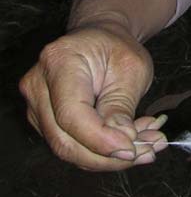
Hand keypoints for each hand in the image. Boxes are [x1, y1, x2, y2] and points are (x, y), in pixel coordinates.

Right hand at [18, 25, 167, 170]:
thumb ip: (122, 106)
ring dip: (108, 156)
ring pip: (68, 149)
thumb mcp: (132, 69)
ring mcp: (36, 106)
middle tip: (147, 152)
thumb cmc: (116, 48)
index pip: (71, 115)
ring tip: (145, 144)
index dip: (101, 140)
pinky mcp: (44, 122)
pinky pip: (71, 145)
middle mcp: (38, 85)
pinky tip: (128, 140)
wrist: (99, 39)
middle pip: (65, 140)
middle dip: (108, 156)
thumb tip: (122, 142)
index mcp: (59, 61)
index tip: (132, 149)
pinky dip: (101, 150)